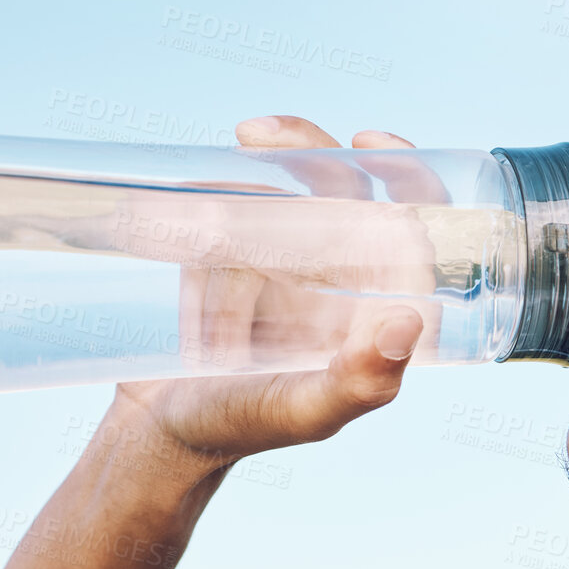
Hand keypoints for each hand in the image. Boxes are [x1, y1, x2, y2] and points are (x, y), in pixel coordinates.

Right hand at [113, 116, 428, 466]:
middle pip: (349, 193)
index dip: (407, 179)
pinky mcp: (233, 258)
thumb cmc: (240, 429)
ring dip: (269, 165)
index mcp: (376, 313)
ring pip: (292, 189)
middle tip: (263, 135)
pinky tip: (203, 188)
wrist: (155, 433)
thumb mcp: (305, 411)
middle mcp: (340, 284)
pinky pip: (236, 202)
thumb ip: (361, 381)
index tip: (369, 144)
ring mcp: (286, 267)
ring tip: (236, 165)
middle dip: (315, 151)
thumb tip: (408, 320)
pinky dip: (220, 186)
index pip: (413, 234)